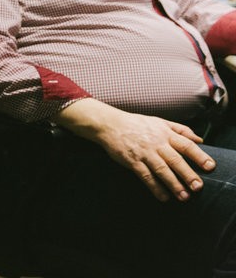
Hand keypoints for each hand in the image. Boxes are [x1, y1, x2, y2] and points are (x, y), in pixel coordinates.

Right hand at [56, 98, 215, 201]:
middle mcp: (156, 143)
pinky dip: (155, 187)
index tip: (209, 166)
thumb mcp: (160, 122)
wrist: (110, 124)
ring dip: (173, 184)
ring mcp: (144, 153)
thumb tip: (200, 140)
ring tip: (184, 196)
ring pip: (161, 170)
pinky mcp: (132, 161)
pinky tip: (163, 197)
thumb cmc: (137, 124)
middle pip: (175, 160)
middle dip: (188, 174)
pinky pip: (145, 176)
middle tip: (198, 187)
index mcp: (165, 133)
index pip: (186, 145)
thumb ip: (181, 130)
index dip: (199, 156)